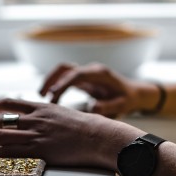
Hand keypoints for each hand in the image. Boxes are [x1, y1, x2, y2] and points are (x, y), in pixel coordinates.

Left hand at [0, 98, 142, 168]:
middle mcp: (35, 118)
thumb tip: (30, 120)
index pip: (6, 102)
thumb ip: (44, 116)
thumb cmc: (86, 128)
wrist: (100, 136)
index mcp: (40, 106)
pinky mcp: (40, 150)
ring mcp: (36, 134)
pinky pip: (12, 152)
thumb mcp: (62, 114)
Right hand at [39, 63, 158, 117]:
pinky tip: (51, 97)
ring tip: (42, 95)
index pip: (77, 75)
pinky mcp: (84, 79)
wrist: (134, 93)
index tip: (53, 94)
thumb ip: (108, 107)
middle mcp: (91, 70)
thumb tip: (92, 108)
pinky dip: (56, 85)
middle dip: (52, 79)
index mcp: (100, 74)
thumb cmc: (128, 99)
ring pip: (63, 71)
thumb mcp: (122, 105)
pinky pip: (66, 78)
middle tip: (42, 95)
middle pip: (66, 68)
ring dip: (51, 80)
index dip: (63, 83)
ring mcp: (87, 73)